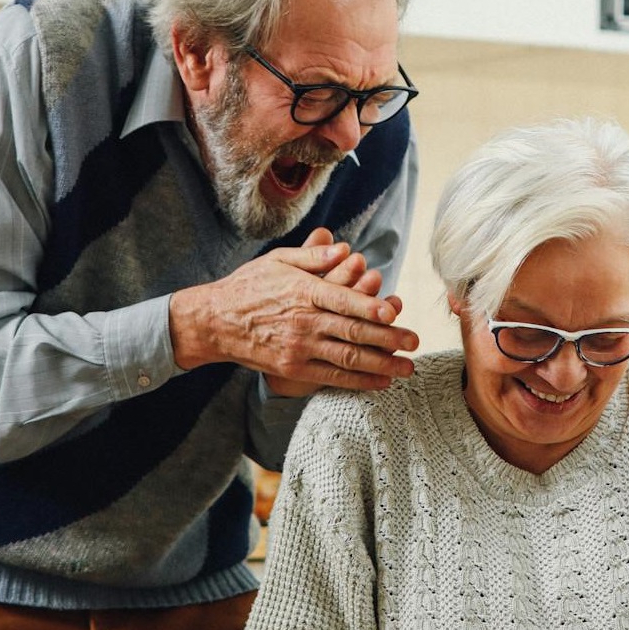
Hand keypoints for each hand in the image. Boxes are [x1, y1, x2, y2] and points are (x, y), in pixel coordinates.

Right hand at [168, 227, 418, 390]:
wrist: (214, 322)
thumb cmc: (249, 285)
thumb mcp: (278, 260)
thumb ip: (313, 254)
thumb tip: (344, 247)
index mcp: (303, 291)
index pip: (343, 299)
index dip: (370, 306)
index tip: (395, 312)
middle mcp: (304, 321)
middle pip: (353, 331)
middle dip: (388, 339)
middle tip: (414, 343)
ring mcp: (298, 348)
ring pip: (347, 358)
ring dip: (381, 365)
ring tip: (406, 369)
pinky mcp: (293, 368)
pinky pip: (331, 377)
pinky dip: (358, 381)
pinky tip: (380, 382)